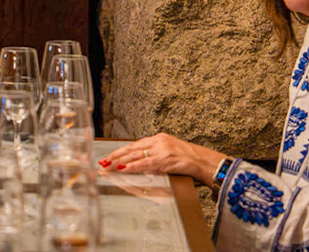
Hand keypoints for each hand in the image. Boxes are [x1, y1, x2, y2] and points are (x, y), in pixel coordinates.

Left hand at [99, 134, 223, 181]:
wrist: (206, 161)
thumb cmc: (191, 160)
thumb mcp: (171, 154)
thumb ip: (156, 157)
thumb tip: (142, 165)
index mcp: (159, 139)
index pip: (135, 145)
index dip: (120, 151)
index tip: (109, 157)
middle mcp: (158, 141)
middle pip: (131, 148)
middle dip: (115, 156)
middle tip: (102, 162)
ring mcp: (161, 149)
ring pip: (135, 155)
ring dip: (119, 162)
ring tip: (107, 166)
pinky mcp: (165, 159)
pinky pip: (145, 164)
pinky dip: (132, 166)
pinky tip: (122, 169)